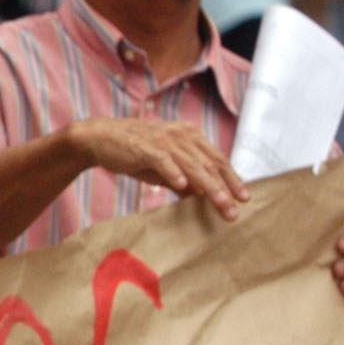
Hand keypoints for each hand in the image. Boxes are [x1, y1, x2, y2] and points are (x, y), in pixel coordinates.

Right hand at [71, 118, 250, 219]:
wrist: (100, 138)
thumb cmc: (133, 152)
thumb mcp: (163, 167)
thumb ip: (182, 178)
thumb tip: (201, 194)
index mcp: (190, 137)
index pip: (217, 160)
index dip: (232, 179)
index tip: (243, 198)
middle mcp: (182, 136)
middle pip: (210, 163)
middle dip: (225, 187)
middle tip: (235, 208)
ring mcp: (164, 140)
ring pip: (193, 164)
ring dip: (209, 185)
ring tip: (220, 202)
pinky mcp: (145, 147)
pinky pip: (163, 160)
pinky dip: (173, 172)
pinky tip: (183, 186)